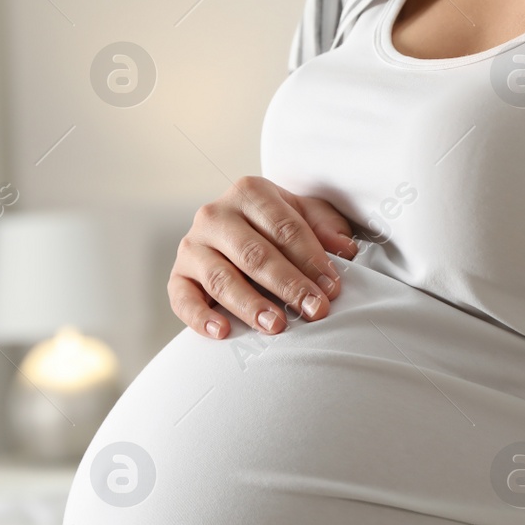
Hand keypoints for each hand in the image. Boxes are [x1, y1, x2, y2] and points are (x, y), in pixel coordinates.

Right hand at [168, 176, 357, 338]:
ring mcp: (192, 245)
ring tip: (276, 326)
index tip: (331, 288)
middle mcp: (215, 215)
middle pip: (254, 253)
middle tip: (314, 310)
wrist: (233, 232)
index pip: (284, 227)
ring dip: (250, 304)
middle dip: (287, 284)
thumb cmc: (275, 226)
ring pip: (220, 277)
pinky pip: (183, 299)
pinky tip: (223, 332)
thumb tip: (346, 250)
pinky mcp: (178, 276)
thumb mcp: (304, 215)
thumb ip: (326, 227)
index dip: (311, 259)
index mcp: (249, 192)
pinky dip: (200, 318)